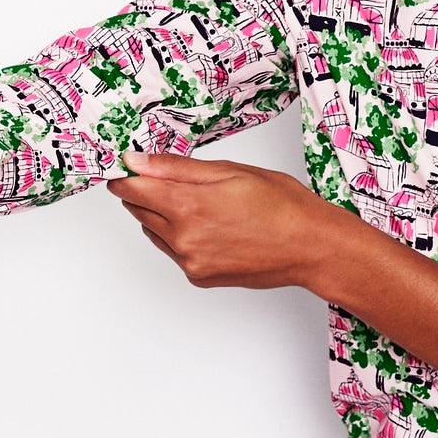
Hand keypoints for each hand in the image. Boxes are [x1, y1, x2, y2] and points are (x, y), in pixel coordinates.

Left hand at [107, 149, 351, 291]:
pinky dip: (180, 237)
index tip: (127, 167)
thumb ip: (175, 168)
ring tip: (200, 204)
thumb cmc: (281, 205)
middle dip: (146, 192)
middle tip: (172, 181)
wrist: (311, 247)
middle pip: (139, 210)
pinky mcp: (199, 277)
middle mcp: (183, 239)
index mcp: (188, 206)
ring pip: (154, 232)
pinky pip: (173, 252)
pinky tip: (210, 226)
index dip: (126, 175)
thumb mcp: (229, 171)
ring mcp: (190, 262)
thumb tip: (136, 161)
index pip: (132, 189)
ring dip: (162, 216)